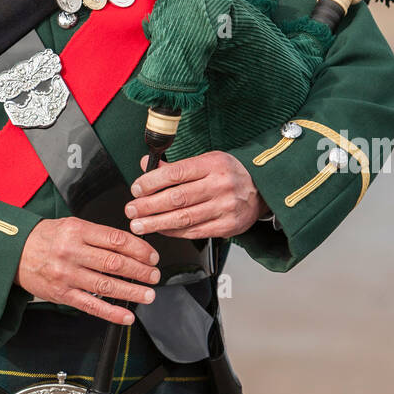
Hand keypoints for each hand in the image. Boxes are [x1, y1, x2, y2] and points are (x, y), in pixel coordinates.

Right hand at [15, 217, 160, 325]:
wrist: (14, 252)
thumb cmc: (45, 238)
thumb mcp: (70, 225)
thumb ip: (97, 235)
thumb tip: (129, 247)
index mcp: (77, 230)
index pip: (116, 239)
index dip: (139, 249)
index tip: (151, 256)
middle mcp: (72, 252)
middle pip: (114, 263)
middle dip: (140, 271)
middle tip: (154, 275)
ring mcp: (67, 275)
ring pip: (106, 285)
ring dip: (132, 292)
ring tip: (148, 295)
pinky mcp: (62, 294)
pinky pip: (91, 305)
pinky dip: (111, 312)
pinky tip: (127, 315)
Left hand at [124, 151, 268, 238]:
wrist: (262, 188)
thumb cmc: (229, 172)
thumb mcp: (206, 161)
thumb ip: (176, 166)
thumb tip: (147, 165)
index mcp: (212, 164)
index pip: (176, 173)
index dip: (152, 182)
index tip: (136, 189)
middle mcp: (219, 185)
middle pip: (177, 198)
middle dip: (149, 206)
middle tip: (131, 210)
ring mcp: (224, 207)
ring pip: (184, 218)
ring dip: (156, 223)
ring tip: (139, 224)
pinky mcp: (227, 226)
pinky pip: (194, 231)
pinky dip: (174, 232)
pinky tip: (160, 230)